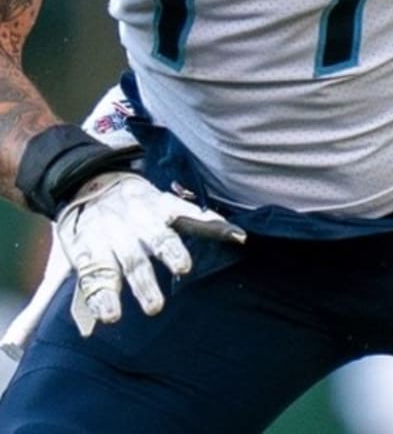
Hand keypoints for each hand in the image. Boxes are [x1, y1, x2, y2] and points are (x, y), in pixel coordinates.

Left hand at [54, 171, 244, 334]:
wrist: (88, 182)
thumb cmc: (79, 235)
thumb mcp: (58, 267)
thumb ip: (38, 307)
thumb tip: (12, 345)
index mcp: (93, 253)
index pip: (97, 279)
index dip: (105, 299)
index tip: (112, 318)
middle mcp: (119, 236)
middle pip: (132, 262)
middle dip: (143, 284)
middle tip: (155, 307)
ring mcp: (143, 219)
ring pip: (159, 237)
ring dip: (173, 252)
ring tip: (185, 268)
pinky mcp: (163, 205)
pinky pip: (190, 214)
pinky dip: (214, 225)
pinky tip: (236, 236)